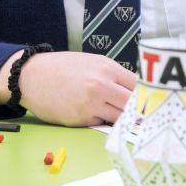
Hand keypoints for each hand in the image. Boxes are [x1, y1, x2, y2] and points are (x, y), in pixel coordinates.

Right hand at [18, 51, 136, 126]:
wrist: (33, 77)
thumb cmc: (66, 67)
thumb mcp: (95, 63)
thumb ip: (115, 75)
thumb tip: (136, 90)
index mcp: (108, 69)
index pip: (137, 85)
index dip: (146, 94)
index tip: (153, 100)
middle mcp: (101, 86)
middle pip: (132, 103)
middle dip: (139, 109)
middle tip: (145, 113)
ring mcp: (90, 105)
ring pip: (119, 116)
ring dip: (123, 117)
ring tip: (126, 116)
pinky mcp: (79, 120)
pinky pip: (102, 123)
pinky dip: (105, 121)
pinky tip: (102, 115)